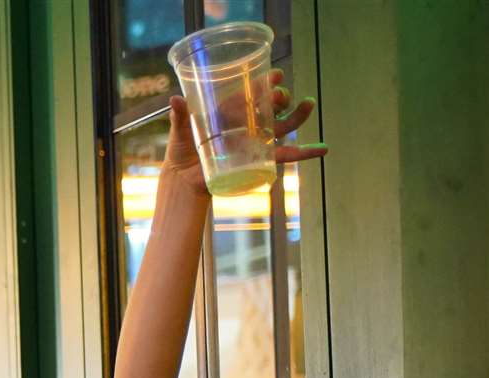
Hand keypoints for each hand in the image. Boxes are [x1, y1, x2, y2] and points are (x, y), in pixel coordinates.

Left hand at [163, 70, 326, 197]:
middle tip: (282, 96)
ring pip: (282, 126)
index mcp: (229, 111)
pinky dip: (305, 153)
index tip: (275, 76)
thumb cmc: (181, 153)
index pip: (251, 93)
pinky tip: (322, 149)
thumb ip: (180, 117)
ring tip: (308, 105)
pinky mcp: (260, 159)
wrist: (184, 181)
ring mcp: (255, 141)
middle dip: (281, 98)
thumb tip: (175, 100)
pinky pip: (286, 155)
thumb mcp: (180, 133)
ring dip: (298, 116)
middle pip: (270, 107)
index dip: (264, 83)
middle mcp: (245, 124)